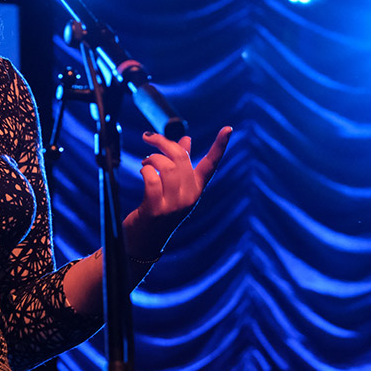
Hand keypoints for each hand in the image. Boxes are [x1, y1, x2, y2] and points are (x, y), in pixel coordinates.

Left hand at [122, 126, 232, 259]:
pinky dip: (145, 170)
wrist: (144, 242)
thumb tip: (186, 138)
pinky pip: (151, 179)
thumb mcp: (174, 187)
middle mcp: (189, 197)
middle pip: (180, 158)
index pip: (211, 165)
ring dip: (151, 158)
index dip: (220, 146)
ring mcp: (174, 205)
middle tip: (149, 138)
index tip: (228, 128)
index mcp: (196, 190)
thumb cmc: (159, 209)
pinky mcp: (156, 210)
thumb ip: (181, 163)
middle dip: (163, 142)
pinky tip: (142, 171)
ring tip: (145, 162)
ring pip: (166, 166)